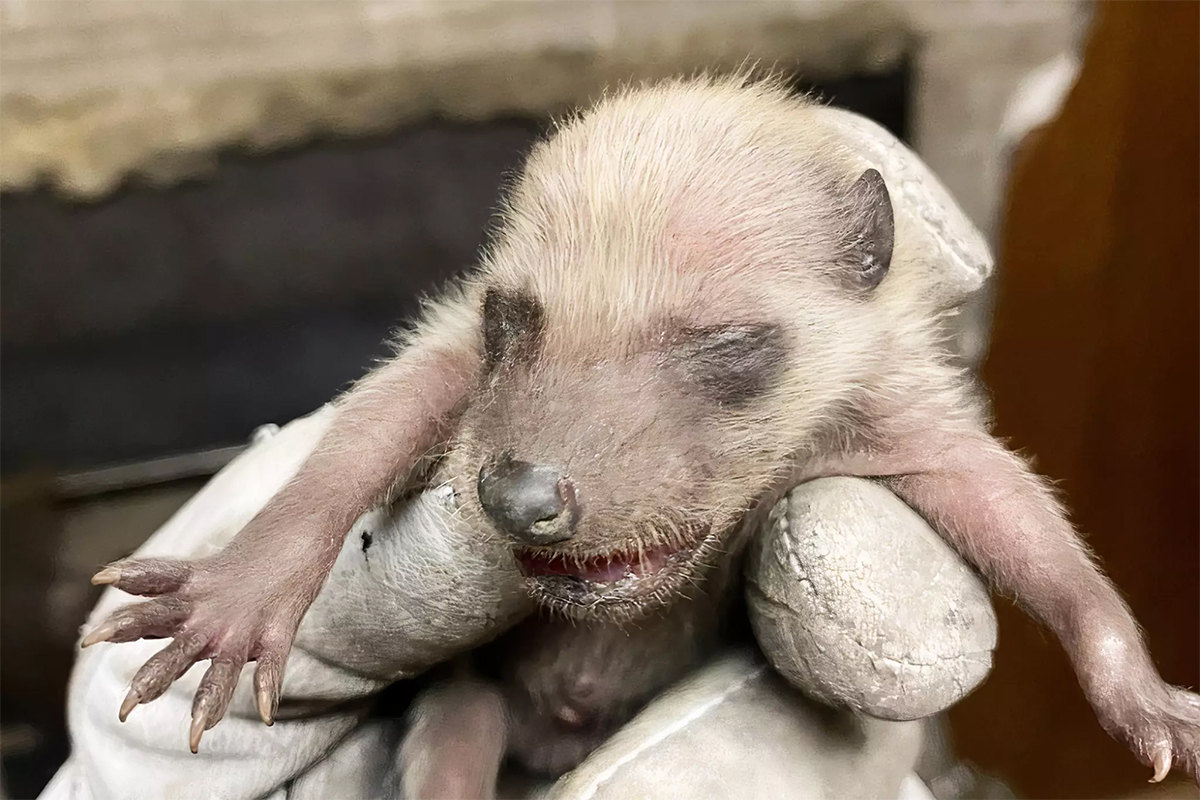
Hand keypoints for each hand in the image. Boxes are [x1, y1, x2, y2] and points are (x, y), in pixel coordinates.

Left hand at [82, 552, 313, 751]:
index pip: (155, 580)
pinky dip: (269, 689)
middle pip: (179, 641)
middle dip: (152, 675)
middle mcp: (213, 606)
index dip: (128, 577)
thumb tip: (132, 606)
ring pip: (223, 665)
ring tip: (198, 731)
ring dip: (210, 698)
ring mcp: (247, 620)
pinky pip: (273, 664)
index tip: (101, 577)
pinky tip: (266, 714)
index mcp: (196, 584)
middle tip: (128, 708)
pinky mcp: (281, 627)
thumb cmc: (259, 549)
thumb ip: (175, 591)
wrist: (308, 521)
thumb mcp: (211, 568)